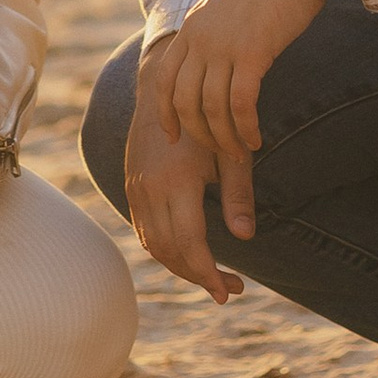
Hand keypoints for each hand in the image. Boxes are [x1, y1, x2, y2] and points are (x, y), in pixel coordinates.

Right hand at [122, 44, 248, 302]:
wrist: (163, 86)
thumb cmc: (207, 117)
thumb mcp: (231, 153)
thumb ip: (238, 195)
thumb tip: (245, 237)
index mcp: (177, 182)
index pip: (189, 244)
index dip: (208, 273)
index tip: (229, 291)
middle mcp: (150, 189)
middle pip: (170, 252)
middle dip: (199, 276)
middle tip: (229, 289)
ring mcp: (136, 188)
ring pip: (153, 244)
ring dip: (181, 266)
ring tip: (213, 275)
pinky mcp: (131, 186)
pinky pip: (144, 229)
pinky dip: (165, 249)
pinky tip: (189, 253)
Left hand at [158, 0, 336, 161]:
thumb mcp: (229, 5)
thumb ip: (216, 31)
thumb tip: (218, 60)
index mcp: (192, 26)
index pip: (163, 79)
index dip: (165, 112)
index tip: (173, 136)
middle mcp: (201, 38)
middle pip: (184, 101)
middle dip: (198, 133)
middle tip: (217, 153)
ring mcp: (224, 45)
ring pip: (212, 108)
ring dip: (225, 138)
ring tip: (240, 154)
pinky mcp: (252, 53)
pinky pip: (241, 104)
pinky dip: (246, 128)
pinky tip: (257, 140)